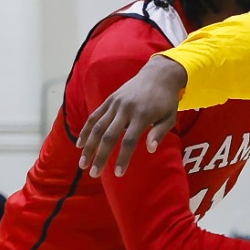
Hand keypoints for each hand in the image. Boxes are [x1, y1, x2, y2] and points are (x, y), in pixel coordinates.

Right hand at [77, 55, 188, 175]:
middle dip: (99, 156)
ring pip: (97, 127)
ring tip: (82, 164)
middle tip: (93, 174)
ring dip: (88, 146)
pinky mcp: (110, 100)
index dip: (123, 158)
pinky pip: (94, 116)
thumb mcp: (169, 117)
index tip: (118, 174)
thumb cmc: (166, 100)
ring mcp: (115, 103)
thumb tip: (150, 150)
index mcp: (142, 115)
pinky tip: (80, 144)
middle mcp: (125, 109)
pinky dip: (86, 130)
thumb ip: (159, 133)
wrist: (158, 74)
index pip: (129, 140)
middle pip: (109, 136)